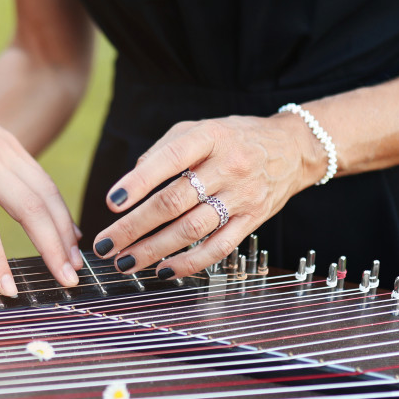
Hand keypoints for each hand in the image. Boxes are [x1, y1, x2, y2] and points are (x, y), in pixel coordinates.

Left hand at [0, 72, 82, 295]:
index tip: (10, 290)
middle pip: (31, 208)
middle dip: (53, 247)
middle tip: (68, 281)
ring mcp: (5, 150)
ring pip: (46, 192)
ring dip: (64, 229)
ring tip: (75, 263)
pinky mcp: (14, 145)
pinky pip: (43, 179)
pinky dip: (60, 207)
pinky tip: (69, 232)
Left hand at [89, 114, 324, 278]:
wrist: (292, 149)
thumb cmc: (235, 138)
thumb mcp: (200, 128)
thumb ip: (164, 150)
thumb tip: (131, 182)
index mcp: (209, 137)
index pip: (169, 159)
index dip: (139, 182)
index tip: (112, 203)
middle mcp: (227, 167)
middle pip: (174, 201)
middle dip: (134, 227)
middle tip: (105, 244)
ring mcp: (242, 196)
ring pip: (191, 229)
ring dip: (153, 250)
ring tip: (125, 262)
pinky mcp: (252, 220)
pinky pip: (218, 248)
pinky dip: (189, 263)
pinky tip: (163, 270)